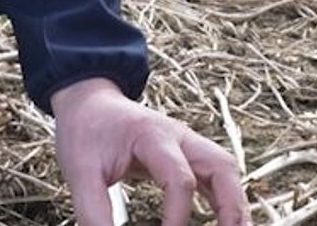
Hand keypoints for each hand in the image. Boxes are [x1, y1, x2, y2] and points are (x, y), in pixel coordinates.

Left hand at [50, 78, 250, 225]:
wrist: (89, 103)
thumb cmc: (85, 134)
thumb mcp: (80, 172)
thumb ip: (94, 212)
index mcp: (154, 136)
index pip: (180, 179)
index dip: (176, 218)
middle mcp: (180, 137)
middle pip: (222, 167)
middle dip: (231, 206)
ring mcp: (188, 145)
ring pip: (226, 171)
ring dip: (236, 203)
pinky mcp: (188, 156)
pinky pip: (216, 177)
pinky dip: (226, 200)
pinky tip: (227, 224)